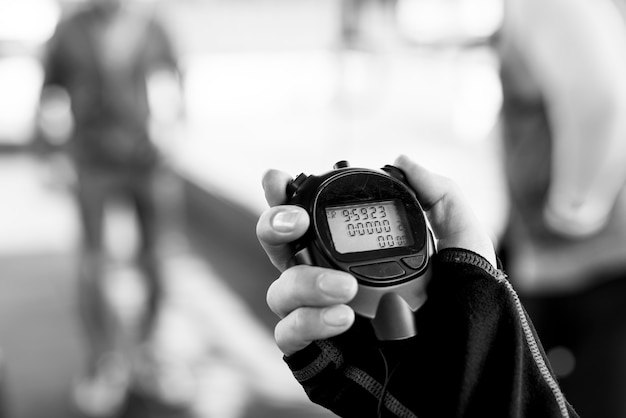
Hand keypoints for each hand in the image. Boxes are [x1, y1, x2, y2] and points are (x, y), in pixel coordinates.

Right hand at [256, 155, 495, 355]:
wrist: (471, 374)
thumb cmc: (468, 312)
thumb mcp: (465, 247)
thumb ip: (440, 197)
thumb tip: (401, 161)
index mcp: (354, 253)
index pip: (310, 219)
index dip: (285, 196)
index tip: (279, 178)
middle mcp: (330, 280)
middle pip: (279, 247)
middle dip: (274, 225)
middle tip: (296, 222)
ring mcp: (320, 318)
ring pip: (279, 290)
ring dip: (304, 281)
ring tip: (346, 289)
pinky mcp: (316, 355)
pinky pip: (288, 333)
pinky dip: (309, 321)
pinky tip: (344, 318)